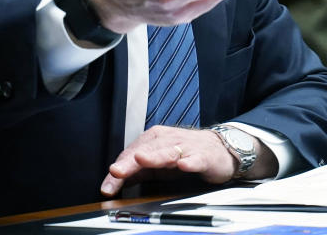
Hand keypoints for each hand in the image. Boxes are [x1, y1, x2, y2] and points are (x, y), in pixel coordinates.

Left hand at [99, 126, 238, 195]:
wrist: (220, 149)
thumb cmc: (186, 154)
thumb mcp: (158, 164)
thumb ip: (137, 171)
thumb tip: (114, 180)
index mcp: (155, 140)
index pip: (132, 154)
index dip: (119, 170)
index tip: (107, 186)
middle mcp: (168, 141)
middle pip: (146, 152)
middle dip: (129, 163)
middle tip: (116, 172)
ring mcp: (186, 148)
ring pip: (167, 152)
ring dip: (154, 156)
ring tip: (141, 160)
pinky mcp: (203, 157)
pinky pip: (195, 159)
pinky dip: (189, 162)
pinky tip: (183, 165)